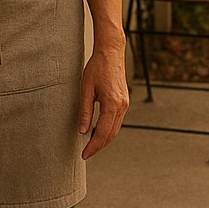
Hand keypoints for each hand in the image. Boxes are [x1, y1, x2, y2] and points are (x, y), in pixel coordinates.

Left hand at [78, 42, 128, 159]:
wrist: (111, 53)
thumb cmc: (97, 67)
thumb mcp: (86, 89)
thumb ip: (85, 112)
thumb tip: (83, 131)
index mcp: (112, 104)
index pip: (102, 133)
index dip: (93, 146)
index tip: (84, 155)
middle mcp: (122, 106)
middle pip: (111, 134)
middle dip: (99, 146)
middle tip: (86, 154)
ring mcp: (125, 104)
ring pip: (116, 129)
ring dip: (104, 139)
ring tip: (91, 146)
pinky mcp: (125, 101)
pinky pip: (118, 121)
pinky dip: (109, 130)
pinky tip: (100, 131)